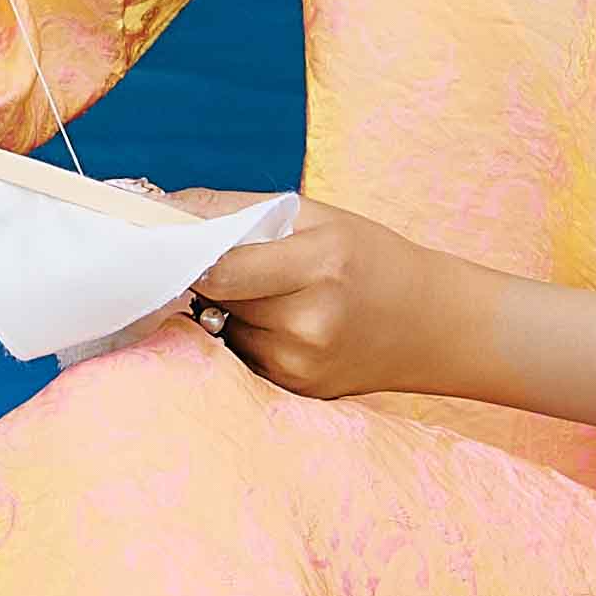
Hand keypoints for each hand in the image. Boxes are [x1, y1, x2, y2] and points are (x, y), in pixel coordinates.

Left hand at [183, 200, 475, 404]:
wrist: (431, 325)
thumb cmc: (370, 258)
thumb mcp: (318, 216)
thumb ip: (238, 210)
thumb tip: (163, 207)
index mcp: (320, 266)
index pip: (221, 270)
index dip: (188, 256)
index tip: (168, 243)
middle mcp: (308, 322)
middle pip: (216, 298)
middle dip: (206, 277)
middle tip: (216, 258)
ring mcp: (300, 363)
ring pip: (221, 328)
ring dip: (223, 308)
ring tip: (264, 291)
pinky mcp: (294, 389)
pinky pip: (239, 355)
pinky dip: (242, 334)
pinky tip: (276, 321)